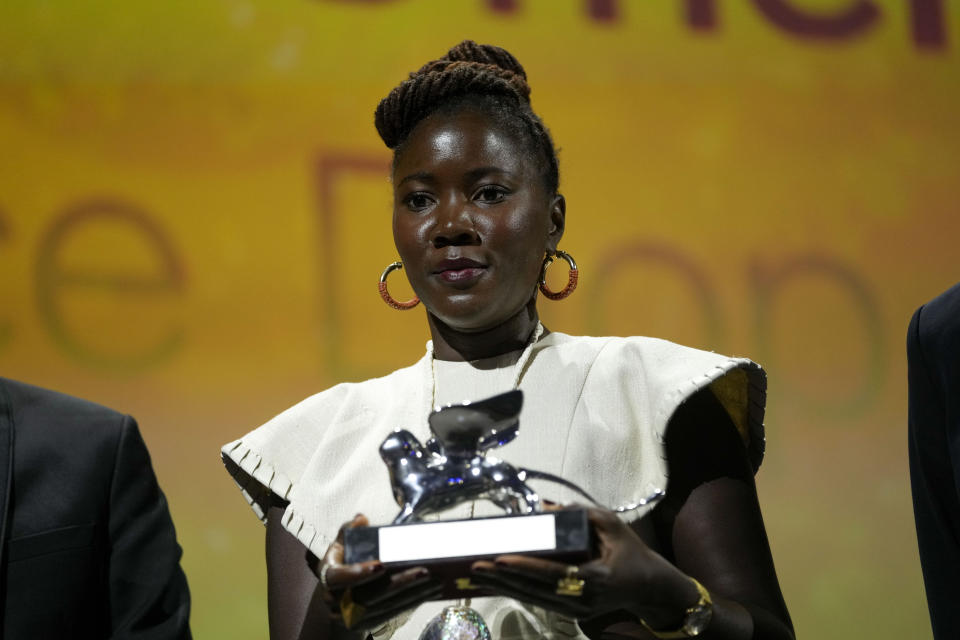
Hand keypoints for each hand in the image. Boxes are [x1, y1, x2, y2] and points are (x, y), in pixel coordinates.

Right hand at [315, 514, 443, 631]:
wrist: (337, 597)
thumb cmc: (342, 563)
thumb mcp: (341, 545)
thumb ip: (349, 531)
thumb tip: (361, 519)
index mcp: (328, 576)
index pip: (338, 578)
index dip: (359, 573)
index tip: (382, 565)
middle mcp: (336, 600)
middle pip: (369, 595)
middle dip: (400, 583)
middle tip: (424, 571)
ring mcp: (351, 615)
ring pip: (385, 606)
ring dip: (413, 593)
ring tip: (435, 580)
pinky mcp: (368, 622)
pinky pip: (392, 613)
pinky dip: (412, 602)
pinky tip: (429, 592)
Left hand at [469, 506, 698, 627]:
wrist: (650, 588)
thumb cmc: (632, 552)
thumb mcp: (612, 524)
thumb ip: (580, 513)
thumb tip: (545, 507)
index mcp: (594, 578)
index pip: (552, 574)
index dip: (524, 567)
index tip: (500, 558)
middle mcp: (583, 599)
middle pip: (535, 590)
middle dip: (503, 577)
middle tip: (476, 565)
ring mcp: (577, 611)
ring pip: (533, 599)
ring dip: (505, 586)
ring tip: (479, 573)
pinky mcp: (573, 614)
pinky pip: (539, 600)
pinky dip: (517, 590)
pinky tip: (498, 582)